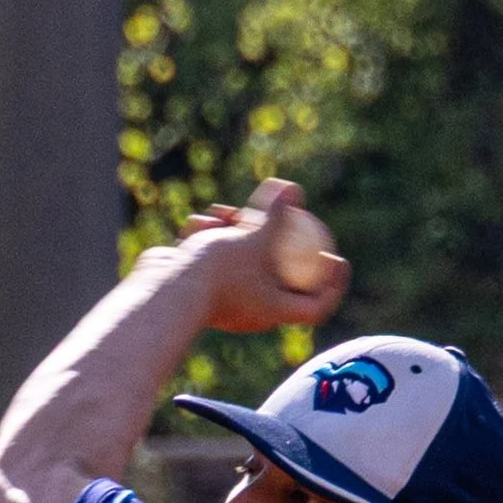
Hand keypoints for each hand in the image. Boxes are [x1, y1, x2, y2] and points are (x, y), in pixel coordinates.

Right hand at [174, 179, 348, 334]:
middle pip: (277, 273)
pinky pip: (216, 259)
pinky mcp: (203, 289)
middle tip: (267, 214)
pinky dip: (210, 239)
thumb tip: (295, 190)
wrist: (165, 289)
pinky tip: (197, 227)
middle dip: (271, 238)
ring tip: (220, 215)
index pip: (317, 305)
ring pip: (242, 258)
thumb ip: (277, 215)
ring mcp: (227, 301)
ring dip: (233, 230)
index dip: (333, 284)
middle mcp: (254, 312)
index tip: (338, 258)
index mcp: (275, 311)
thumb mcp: (255, 236)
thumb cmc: (218, 270)